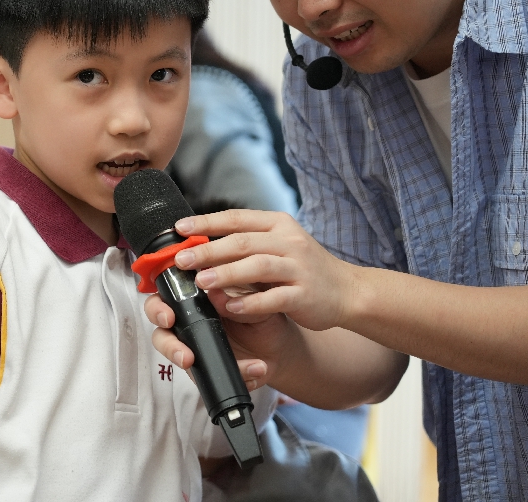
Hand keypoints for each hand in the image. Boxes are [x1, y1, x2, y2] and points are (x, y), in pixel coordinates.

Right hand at [144, 290, 298, 390]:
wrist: (280, 344)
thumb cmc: (262, 313)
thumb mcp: (255, 299)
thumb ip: (235, 297)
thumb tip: (215, 293)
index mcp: (194, 300)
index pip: (164, 300)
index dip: (158, 308)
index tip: (168, 317)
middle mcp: (189, 324)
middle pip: (161, 333)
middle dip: (167, 345)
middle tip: (184, 355)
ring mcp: (196, 348)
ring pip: (178, 358)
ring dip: (191, 366)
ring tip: (210, 367)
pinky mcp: (209, 370)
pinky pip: (210, 378)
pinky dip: (236, 374)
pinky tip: (254, 369)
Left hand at [172, 209, 361, 331]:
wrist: (348, 291)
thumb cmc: (303, 268)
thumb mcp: (278, 245)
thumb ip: (246, 242)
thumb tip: (200, 241)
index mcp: (278, 225)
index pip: (236, 218)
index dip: (206, 222)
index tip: (179, 228)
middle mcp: (289, 242)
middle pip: (242, 242)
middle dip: (208, 250)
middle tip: (181, 259)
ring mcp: (298, 268)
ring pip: (257, 267)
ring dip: (226, 274)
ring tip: (201, 281)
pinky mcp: (305, 295)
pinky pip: (274, 298)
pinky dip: (250, 303)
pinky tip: (230, 308)